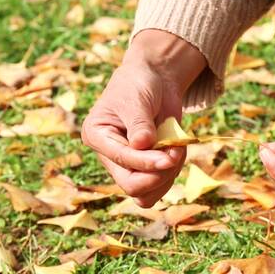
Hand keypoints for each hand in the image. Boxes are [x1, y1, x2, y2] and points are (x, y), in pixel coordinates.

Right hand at [82, 30, 205, 206]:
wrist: (154, 80)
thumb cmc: (139, 85)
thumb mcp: (137, 100)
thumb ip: (139, 124)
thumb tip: (141, 144)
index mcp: (97, 136)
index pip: (122, 160)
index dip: (147, 162)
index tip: (169, 156)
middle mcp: (109, 155)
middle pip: (131, 186)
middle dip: (158, 174)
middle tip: (175, 154)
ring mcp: (127, 164)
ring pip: (145, 194)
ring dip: (167, 176)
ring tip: (177, 148)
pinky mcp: (144, 168)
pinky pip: (158, 187)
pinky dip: (172, 173)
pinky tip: (177, 151)